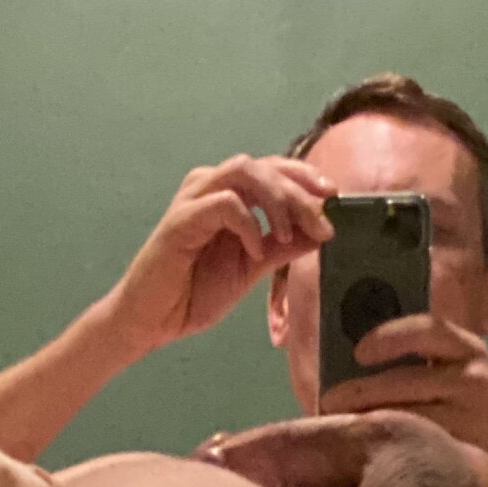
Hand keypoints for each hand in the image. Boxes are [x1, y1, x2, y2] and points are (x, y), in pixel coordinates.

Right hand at [104, 154, 336, 357]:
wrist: (153, 320)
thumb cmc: (195, 291)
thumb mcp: (254, 267)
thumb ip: (284, 246)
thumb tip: (323, 231)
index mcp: (229, 195)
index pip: (272, 169)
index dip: (305, 177)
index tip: (334, 196)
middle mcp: (210, 187)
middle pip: (264, 166)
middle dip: (300, 191)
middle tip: (322, 221)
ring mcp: (193, 200)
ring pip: (245, 172)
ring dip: (277, 199)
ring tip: (288, 232)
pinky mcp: (180, 220)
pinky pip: (224, 204)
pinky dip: (249, 224)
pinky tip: (256, 250)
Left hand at [320, 314, 487, 486]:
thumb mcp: (471, 385)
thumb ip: (427, 373)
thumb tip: (355, 375)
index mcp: (469, 350)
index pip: (424, 328)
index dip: (386, 335)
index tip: (357, 352)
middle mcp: (473, 374)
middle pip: (399, 378)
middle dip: (355, 392)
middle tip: (328, 404)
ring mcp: (472, 413)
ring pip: (401, 413)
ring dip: (363, 421)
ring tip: (337, 431)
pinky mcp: (470, 447)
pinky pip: (416, 445)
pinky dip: (388, 448)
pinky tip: (370, 456)